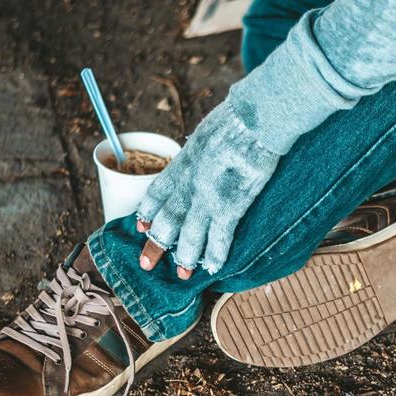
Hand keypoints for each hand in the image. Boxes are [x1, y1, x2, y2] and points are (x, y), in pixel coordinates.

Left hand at [134, 103, 280, 278]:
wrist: (254, 121)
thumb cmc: (236, 120)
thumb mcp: (206, 133)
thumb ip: (202, 152)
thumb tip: (204, 155)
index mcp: (183, 164)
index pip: (157, 193)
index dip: (147, 211)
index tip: (141, 225)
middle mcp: (189, 184)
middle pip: (167, 219)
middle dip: (156, 244)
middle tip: (147, 264)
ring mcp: (208, 198)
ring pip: (189, 235)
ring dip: (185, 257)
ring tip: (182, 275)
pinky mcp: (231, 206)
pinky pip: (219, 238)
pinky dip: (216, 255)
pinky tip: (214, 268)